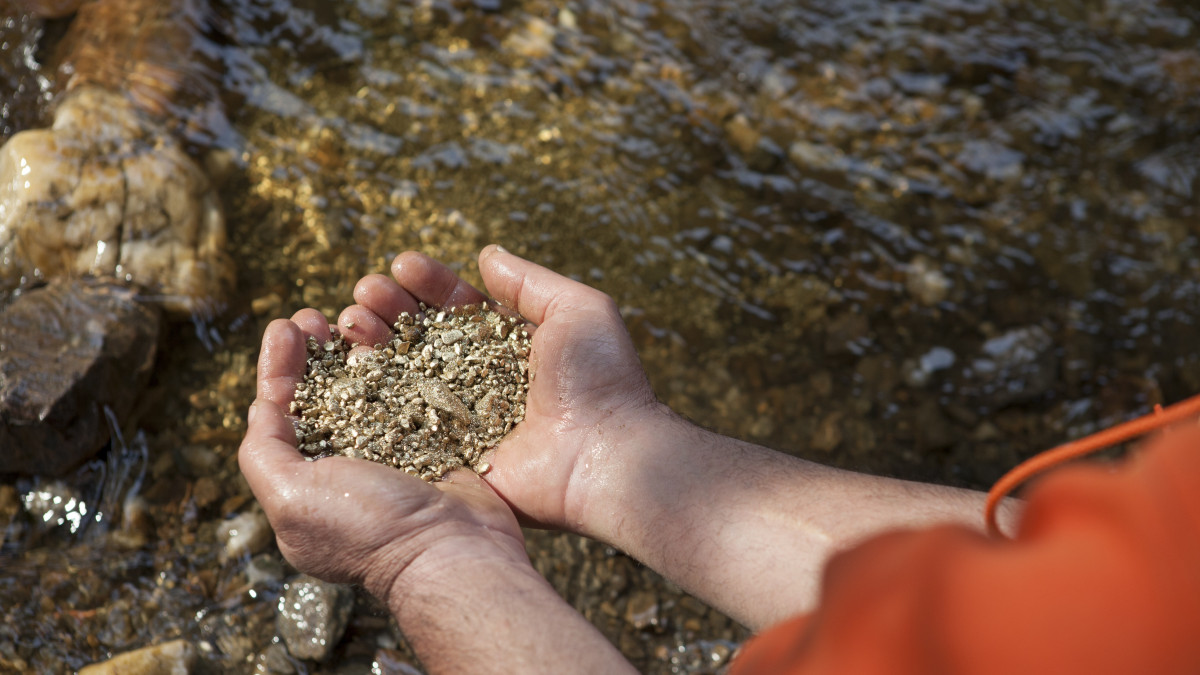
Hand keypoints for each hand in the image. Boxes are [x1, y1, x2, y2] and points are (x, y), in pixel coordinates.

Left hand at [238, 315, 527, 605]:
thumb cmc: (368, 528)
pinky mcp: (436, 442)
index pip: (281, 415)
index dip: (280, 367)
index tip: (287, 327)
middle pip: (324, 395)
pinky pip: (415, 392)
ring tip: (356, 316)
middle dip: (315, 352)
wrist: (455, 552)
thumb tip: (261, 404)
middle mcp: (348, 469)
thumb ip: (264, 451)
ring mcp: (395, 454)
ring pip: (368, 388)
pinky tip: (400, 335)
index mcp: (307, 486)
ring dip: (357, 349)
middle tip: (317, 316)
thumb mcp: (291, 497)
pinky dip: (403, 362)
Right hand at [338, 246, 662, 530]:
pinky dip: (372, 396)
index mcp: (510, 344)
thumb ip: (529, 282)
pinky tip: (349, 367)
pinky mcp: (450, 456)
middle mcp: (481, 379)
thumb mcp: (579, 309)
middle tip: (365, 292)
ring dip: (374, 342)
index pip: (458, 305)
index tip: (402, 265)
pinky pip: (401, 424)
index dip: (428, 283)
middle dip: (390, 308)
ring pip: (404, 374)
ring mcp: (463, 418)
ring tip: (353, 321)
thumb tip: (486, 256)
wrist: (607, 455)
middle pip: (422, 336)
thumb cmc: (601, 379)